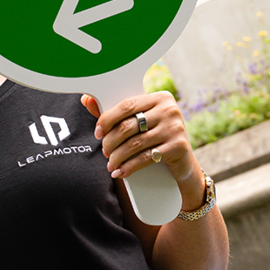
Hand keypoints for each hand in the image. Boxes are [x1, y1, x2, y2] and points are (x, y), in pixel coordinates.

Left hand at [81, 92, 197, 187]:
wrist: (183, 162)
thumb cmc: (155, 138)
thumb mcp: (139, 123)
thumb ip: (115, 113)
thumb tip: (87, 100)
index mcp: (159, 98)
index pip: (126, 105)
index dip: (107, 119)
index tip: (97, 133)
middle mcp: (170, 110)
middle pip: (128, 125)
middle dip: (111, 141)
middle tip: (105, 151)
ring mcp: (175, 128)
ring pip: (135, 143)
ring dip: (117, 157)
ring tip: (111, 164)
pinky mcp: (179, 147)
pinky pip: (146, 158)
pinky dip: (129, 167)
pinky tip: (120, 172)